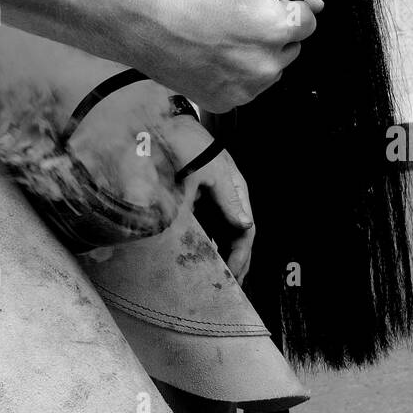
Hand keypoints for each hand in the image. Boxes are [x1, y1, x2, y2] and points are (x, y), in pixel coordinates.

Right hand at [124, 0, 324, 113]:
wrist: (146, 20)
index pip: (308, 22)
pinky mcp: (225, 103)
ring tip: (220, 39)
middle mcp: (267, 64)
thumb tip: (315, 2)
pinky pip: (243, 88)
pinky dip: (233, 76)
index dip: (289, 10)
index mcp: (277, 28)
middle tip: (239, 20)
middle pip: (289, 49)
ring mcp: (247, 88)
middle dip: (273, 35)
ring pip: (268, 71)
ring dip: (256, 58)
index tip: (272, 7)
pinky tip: (210, 57)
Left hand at [188, 153, 254, 283]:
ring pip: (224, 234)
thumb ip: (226, 199)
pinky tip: (207, 258)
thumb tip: (246, 226)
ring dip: (225, 256)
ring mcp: (212, 200)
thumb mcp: (209, 171)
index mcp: (236, 190)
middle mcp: (228, 197)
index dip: (241, 254)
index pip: (246, 230)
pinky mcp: (196, 201)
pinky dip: (209, 245)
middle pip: (238, 235)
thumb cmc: (190, 144)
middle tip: (231, 286)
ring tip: (225, 280)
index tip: (232, 273)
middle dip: (238, 262)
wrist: (166, 126)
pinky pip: (207, 228)